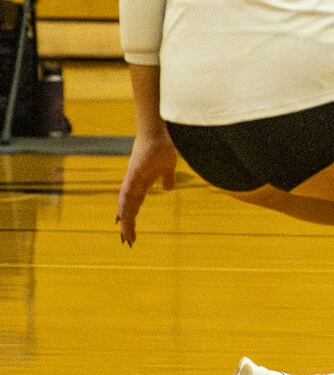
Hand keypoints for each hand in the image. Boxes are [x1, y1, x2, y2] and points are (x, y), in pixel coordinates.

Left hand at [117, 131, 177, 245]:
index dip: (133, 219)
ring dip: (126, 219)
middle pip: (129, 208)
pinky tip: (122, 214)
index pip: (135, 205)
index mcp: (141, 184)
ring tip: (126, 233)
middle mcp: (134, 184)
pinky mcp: (134, 173)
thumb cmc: (162, 148)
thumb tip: (168, 189)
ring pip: (126, 203)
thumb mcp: (169, 168)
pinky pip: (127, 191)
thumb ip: (167, 179)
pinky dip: (124, 203)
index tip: (132, 232)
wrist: (158, 134)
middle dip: (128, 225)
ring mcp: (132, 179)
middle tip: (127, 241)